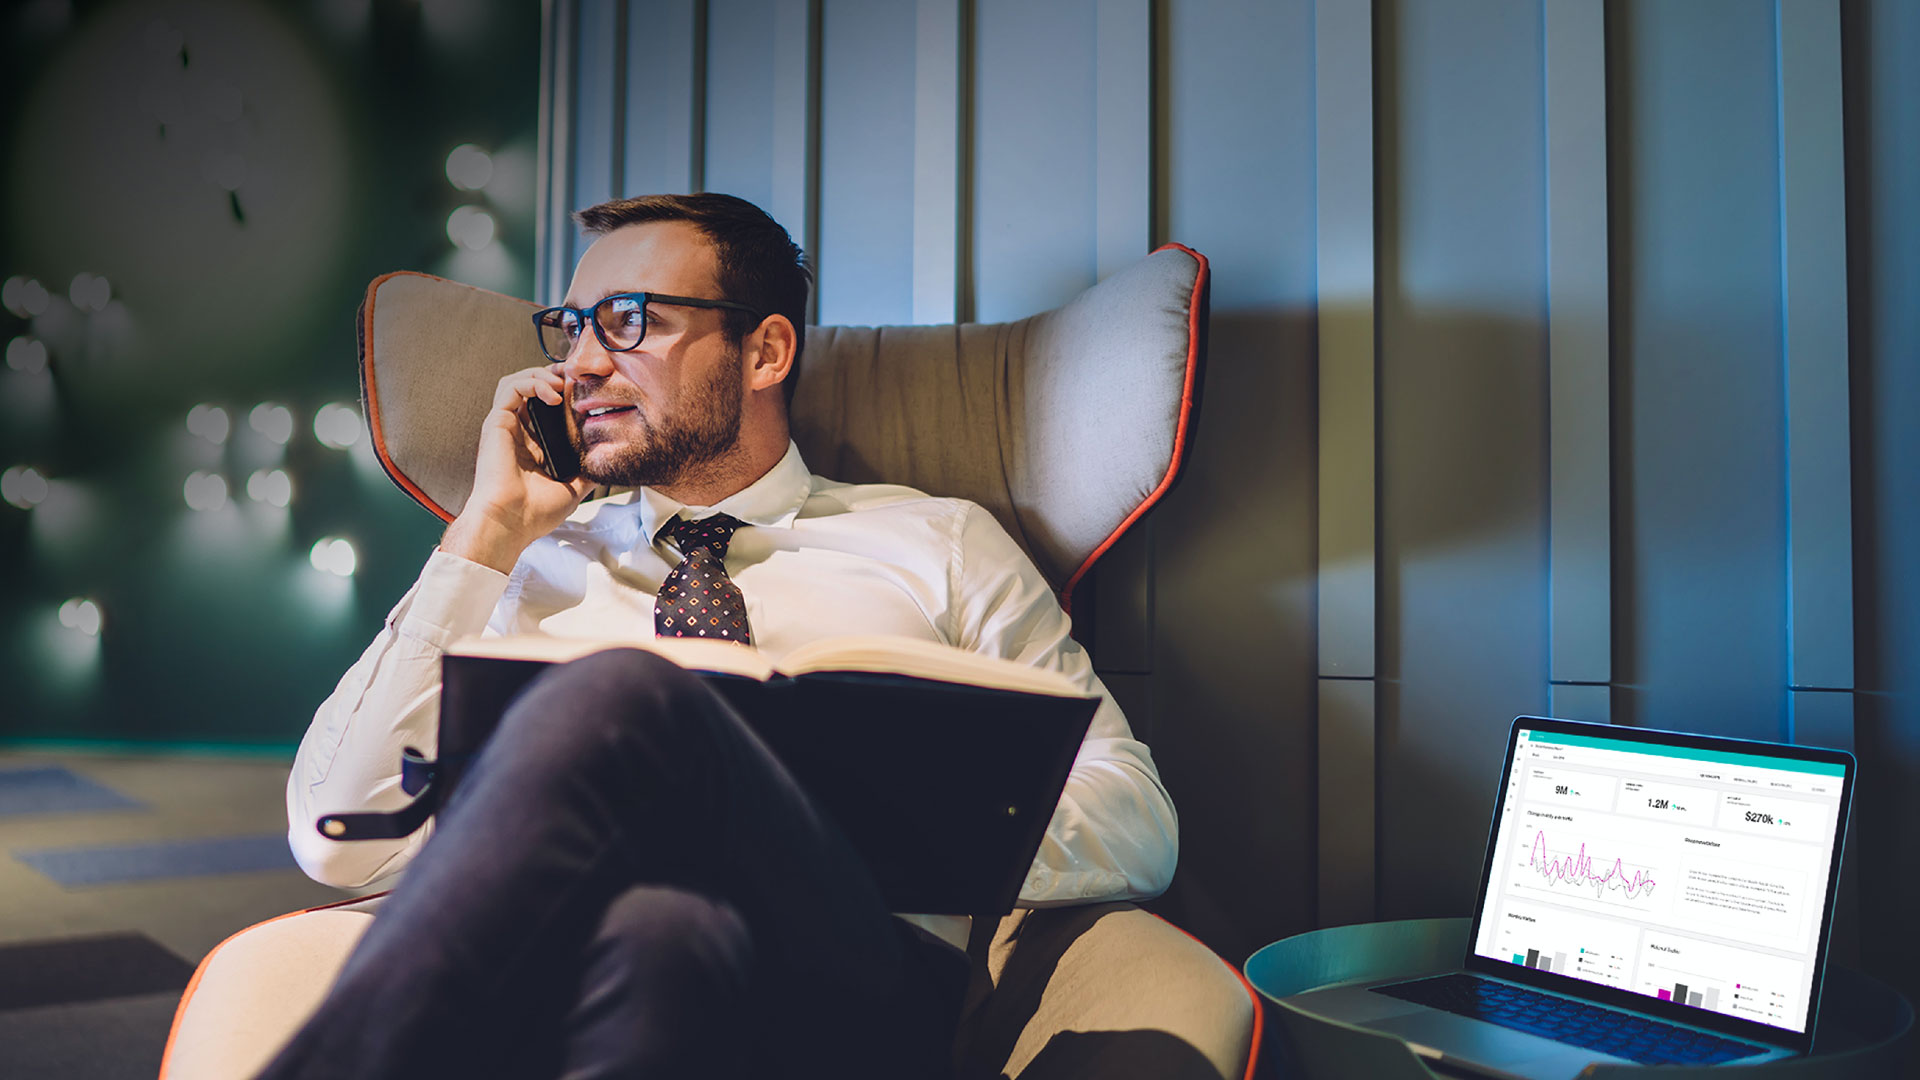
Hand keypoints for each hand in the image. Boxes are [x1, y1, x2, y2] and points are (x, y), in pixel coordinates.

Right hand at [440, 364, 594, 572]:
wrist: (511, 522)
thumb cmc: (534, 513)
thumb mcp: (572, 489)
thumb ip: (586, 473)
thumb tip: (606, 465)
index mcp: (532, 446)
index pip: (545, 408)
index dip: (563, 393)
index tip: (585, 390)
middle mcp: (517, 433)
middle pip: (530, 389)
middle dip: (553, 377)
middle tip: (575, 377)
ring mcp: (505, 426)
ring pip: (517, 382)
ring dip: (541, 375)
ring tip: (562, 384)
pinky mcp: (496, 423)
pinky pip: (510, 388)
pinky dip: (532, 383)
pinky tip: (552, 394)